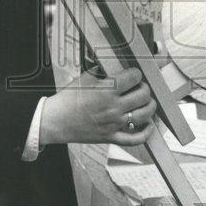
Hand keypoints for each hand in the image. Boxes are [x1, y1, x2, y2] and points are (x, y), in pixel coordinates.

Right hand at [40, 67, 156, 145]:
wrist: (55, 121)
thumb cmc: (67, 99)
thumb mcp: (84, 78)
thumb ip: (101, 71)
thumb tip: (113, 65)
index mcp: (106, 91)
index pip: (133, 78)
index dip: (136, 73)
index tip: (134, 73)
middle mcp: (113, 108)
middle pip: (143, 95)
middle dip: (145, 88)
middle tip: (140, 86)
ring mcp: (113, 124)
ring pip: (144, 115)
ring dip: (150, 106)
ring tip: (147, 101)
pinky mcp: (110, 137)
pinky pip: (134, 139)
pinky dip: (146, 133)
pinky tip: (149, 125)